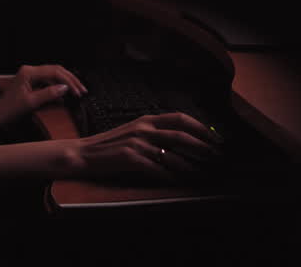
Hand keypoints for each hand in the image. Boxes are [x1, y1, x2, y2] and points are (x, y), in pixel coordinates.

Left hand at [0, 64, 86, 126]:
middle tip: (82, 90)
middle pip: (55, 70)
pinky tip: (65, 95)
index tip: (78, 92)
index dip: (68, 81)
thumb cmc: (10, 110)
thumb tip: (65, 88)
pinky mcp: (31, 82)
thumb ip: (49, 94)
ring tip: (77, 92)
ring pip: (53, 75)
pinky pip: (48, 81)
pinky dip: (58, 87)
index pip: (54, 72)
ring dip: (65, 83)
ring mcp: (30, 76)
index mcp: (28, 72)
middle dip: (70, 80)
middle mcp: (29, 70)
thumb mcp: (31, 103)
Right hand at [75, 112, 222, 184]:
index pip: (179, 118)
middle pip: (181, 136)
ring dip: (191, 166)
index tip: (214, 138)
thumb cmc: (110, 145)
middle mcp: (144, 129)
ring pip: (173, 155)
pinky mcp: (131, 159)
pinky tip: (179, 182)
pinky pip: (157, 170)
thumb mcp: (133, 131)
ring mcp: (137, 143)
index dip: (200, 127)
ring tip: (202, 173)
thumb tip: (182, 140)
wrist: (84, 154)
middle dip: (202, 147)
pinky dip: (171, 177)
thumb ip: (154, 132)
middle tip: (216, 157)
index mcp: (146, 120)